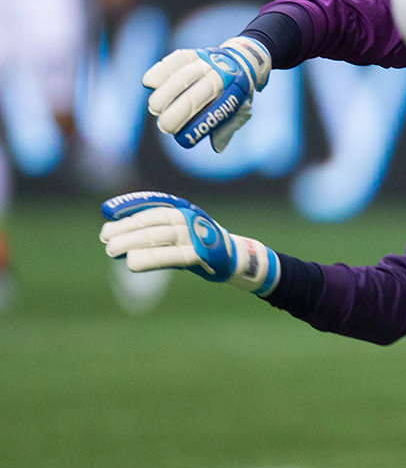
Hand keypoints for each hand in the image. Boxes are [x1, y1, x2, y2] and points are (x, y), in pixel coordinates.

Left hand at [100, 191, 278, 295]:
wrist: (237, 259)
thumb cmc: (201, 246)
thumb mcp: (179, 233)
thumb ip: (153, 232)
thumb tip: (116, 233)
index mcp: (184, 210)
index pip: (153, 205)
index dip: (130, 205)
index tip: (106, 210)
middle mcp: (190, 219)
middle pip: (152, 222)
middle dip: (126, 228)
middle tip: (105, 237)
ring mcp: (197, 236)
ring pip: (160, 236)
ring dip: (133, 242)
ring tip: (111, 250)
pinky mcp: (202, 255)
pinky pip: (172, 256)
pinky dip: (151, 258)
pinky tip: (133, 262)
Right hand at [143, 37, 270, 152]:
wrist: (241, 61)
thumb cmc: (236, 93)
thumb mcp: (240, 111)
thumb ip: (227, 127)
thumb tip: (217, 147)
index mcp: (236, 92)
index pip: (217, 112)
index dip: (197, 128)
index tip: (181, 140)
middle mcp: (222, 75)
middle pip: (196, 95)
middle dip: (177, 112)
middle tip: (163, 126)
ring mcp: (206, 62)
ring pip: (182, 77)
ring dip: (165, 94)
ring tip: (154, 108)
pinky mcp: (192, 54)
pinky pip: (173, 60)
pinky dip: (159, 71)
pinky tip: (149, 83)